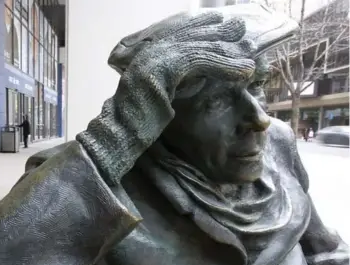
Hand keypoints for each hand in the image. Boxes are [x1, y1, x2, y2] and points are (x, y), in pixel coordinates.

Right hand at [77, 13, 255, 185]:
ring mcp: (154, 59)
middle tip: (240, 27)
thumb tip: (190, 75)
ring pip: (198, 48)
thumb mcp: (158, 94)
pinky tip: (244, 73)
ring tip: (251, 58)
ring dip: (227, 54)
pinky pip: (200, 62)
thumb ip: (170, 81)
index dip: (200, 28)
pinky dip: (225, 67)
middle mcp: (149, 51)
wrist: (121, 133)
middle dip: (217, 31)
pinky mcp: (163, 70)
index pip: (177, 33)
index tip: (220, 23)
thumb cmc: (138, 121)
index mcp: (147, 54)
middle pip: (189, 34)